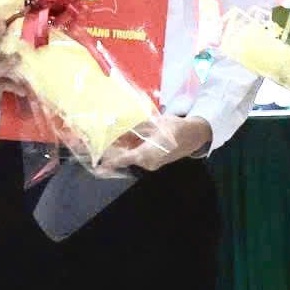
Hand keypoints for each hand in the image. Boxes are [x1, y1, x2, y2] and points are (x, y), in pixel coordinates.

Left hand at [98, 114, 212, 171]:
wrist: (193, 136)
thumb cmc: (175, 127)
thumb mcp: (155, 122)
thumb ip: (136, 126)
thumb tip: (116, 123)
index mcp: (149, 154)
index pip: (126, 159)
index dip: (112, 162)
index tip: (98, 166)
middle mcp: (148, 162)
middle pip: (125, 158)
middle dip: (112, 152)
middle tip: (96, 144)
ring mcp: (150, 164)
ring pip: (130, 157)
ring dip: (120, 150)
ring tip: (107, 139)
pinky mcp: (152, 162)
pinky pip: (136, 157)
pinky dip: (129, 150)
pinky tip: (122, 140)